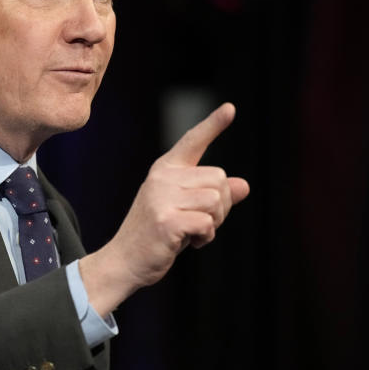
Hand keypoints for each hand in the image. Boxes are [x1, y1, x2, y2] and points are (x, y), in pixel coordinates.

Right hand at [79, 103, 249, 315]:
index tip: (231, 108)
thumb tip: (244, 185)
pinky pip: (207, 223)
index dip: (213, 124)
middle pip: (219, 178)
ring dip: (213, 223)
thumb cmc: (158, 235)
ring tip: (191, 232)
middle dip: (220, 206)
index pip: (193, 141)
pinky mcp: (166, 220)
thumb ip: (212, 195)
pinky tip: (188, 243)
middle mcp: (163, 177)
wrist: (125, 261)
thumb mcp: (186, 210)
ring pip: (216, 200)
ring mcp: (162, 197)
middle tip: (199, 222)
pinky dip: (205, 237)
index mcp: (165, 170)